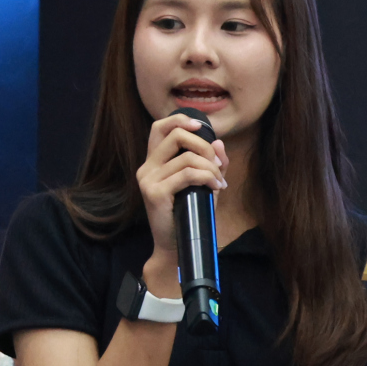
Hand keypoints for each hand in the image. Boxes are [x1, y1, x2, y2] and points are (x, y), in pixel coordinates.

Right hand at [135, 114, 226, 278]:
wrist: (176, 246)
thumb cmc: (189, 214)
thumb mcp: (204, 184)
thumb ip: (212, 163)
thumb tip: (219, 143)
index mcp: (154, 162)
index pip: (159, 127)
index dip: (180, 120)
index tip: (202, 127)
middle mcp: (147, 167)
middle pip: (175, 135)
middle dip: (204, 145)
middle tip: (217, 164)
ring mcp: (148, 180)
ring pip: (187, 157)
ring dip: (211, 167)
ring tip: (219, 181)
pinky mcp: (154, 193)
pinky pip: (188, 174)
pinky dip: (208, 177)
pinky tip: (216, 187)